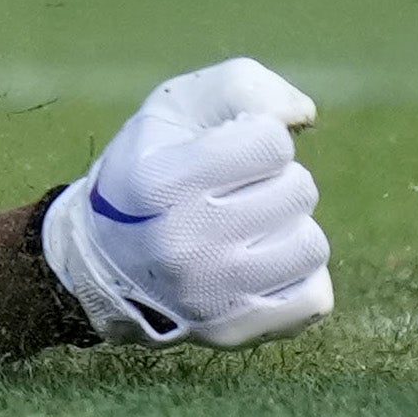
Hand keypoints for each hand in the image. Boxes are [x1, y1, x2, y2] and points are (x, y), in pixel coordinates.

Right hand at [39, 57, 328, 348]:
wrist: (104, 261)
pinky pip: (314, 298)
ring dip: (290, 228)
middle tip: (242, 191)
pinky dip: (299, 276)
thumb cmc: (151, 168)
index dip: (260, 136)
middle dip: (278, 180)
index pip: (270, 143)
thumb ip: (241, 85)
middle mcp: (183, 244)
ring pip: (311, 245)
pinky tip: (265, 264)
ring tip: (255, 227)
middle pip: (298, 190)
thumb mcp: (175, 108)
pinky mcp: (231, 332)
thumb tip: (303, 116)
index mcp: (163, 182)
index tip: (231, 149)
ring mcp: (209, 296)